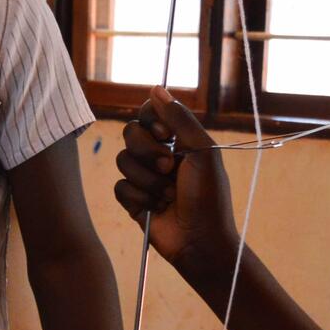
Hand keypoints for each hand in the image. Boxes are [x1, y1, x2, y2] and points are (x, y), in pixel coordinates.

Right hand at [114, 89, 239, 272]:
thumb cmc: (209, 197)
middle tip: (170, 168)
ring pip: (123, 161)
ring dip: (149, 180)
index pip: (149, 114)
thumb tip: (155, 89)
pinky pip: (119, 186)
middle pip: (130, 133)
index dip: (151, 121)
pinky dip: (139, 198)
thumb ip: (179, 119)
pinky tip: (156, 209)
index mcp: (178, 140)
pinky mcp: (132, 200)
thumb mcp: (202, 152)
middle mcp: (158, 155)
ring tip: (168, 196)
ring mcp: (144, 177)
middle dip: (148, 152)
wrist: (200, 241)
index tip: (165, 135)